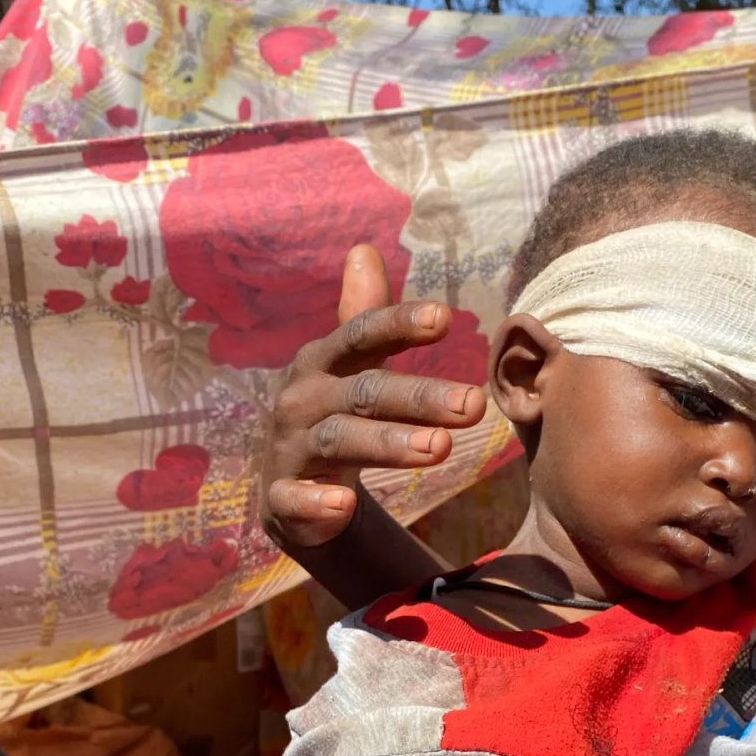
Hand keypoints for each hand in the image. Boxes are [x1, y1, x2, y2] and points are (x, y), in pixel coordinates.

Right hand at [259, 244, 487, 549]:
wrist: (287, 488)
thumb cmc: (333, 414)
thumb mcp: (347, 365)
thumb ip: (362, 314)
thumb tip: (364, 249)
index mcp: (323, 362)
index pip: (361, 335)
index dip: (398, 325)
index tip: (444, 319)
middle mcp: (303, 399)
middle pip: (365, 392)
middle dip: (419, 397)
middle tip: (474, 406)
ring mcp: (290, 448)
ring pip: (340, 441)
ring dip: (388, 444)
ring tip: (441, 449)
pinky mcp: (281, 498)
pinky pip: (293, 498)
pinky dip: (315, 503)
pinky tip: (344, 506)